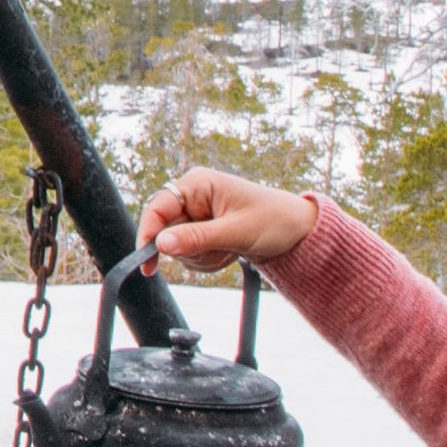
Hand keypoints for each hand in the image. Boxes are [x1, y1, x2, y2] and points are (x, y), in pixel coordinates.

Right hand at [139, 166, 318, 275]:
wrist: (298, 233)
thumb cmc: (273, 221)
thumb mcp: (235, 231)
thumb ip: (197, 238)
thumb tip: (160, 245)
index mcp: (198, 184)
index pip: (158, 208)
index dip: (149, 234)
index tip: (148, 262)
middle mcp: (193, 197)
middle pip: (165, 231)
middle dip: (189, 250)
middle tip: (217, 252)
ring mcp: (198, 215)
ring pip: (177, 247)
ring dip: (201, 258)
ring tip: (229, 251)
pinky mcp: (204, 232)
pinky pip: (190, 255)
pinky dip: (208, 261)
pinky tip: (229, 253)